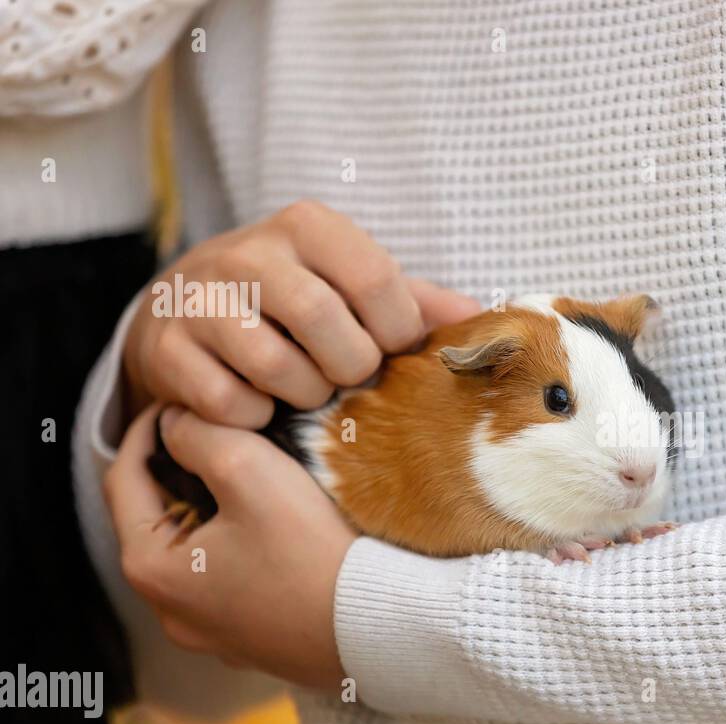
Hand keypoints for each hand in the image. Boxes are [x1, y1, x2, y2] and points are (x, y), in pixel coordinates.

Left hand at [104, 404, 357, 689]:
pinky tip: (280, 535)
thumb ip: (200, 434)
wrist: (383, 627)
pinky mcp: (255, 645)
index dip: (147, 429)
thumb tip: (178, 424)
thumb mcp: (252, 470)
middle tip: (218, 434)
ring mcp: (213, 635)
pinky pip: (233, 585)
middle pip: (160, 519)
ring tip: (252, 479)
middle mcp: (171, 612)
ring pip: (197, 555)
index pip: (123, 478)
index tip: (179, 401)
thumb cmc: (315, 551)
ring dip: (214, 513)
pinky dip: (243, 552)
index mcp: (152, 569)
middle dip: (183, 472)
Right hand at [123, 199, 480, 425]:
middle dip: (350, 367)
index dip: (397, 330)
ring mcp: (199, 298)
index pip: (378, 280)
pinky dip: (256, 417)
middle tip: (348, 375)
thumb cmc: (297, 301)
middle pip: (324, 323)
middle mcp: (248, 252)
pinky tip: (259, 402)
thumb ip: (418, 303)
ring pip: (275, 367)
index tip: (391, 347)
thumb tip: (482, 321)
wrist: (188, 308)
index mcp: (309, 226)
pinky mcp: (165, 348)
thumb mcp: (354, 287)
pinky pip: (230, 403)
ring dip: (305, 395)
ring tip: (306, 387)